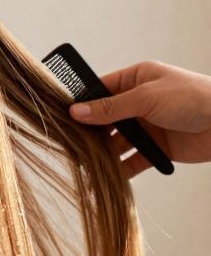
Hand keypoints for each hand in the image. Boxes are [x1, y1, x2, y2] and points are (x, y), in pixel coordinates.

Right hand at [69, 60, 210, 177]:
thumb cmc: (194, 98)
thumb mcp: (147, 98)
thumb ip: (110, 108)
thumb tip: (76, 111)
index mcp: (137, 79)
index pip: (101, 90)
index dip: (82, 102)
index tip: (61, 115)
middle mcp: (140, 102)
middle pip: (105, 118)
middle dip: (89, 131)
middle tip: (68, 142)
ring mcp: (148, 127)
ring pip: (116, 142)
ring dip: (102, 152)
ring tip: (83, 162)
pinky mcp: (157, 149)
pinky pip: (131, 161)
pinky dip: (119, 169)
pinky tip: (104, 176)